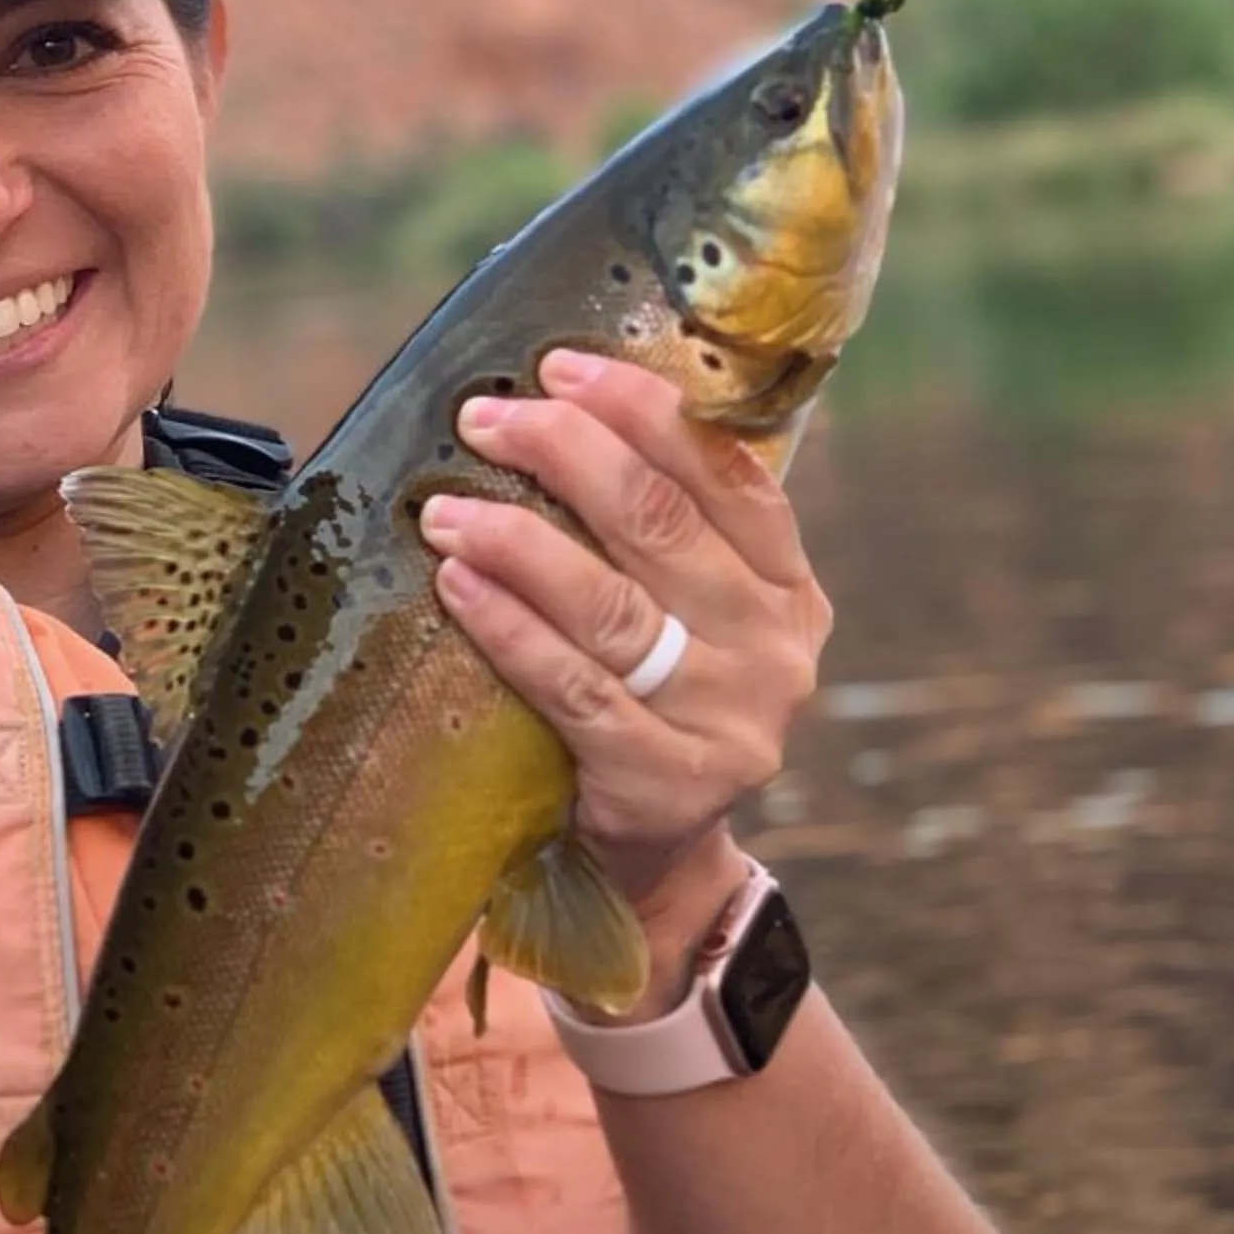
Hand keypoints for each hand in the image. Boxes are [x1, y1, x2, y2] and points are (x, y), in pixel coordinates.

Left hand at [417, 348, 830, 980]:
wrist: (655, 867)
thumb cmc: (648, 707)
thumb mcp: (685, 619)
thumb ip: (654, 534)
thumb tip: (549, 407)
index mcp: (789, 588)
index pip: (728, 473)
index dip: (643, 411)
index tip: (561, 366)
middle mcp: (776, 648)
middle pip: (662, 525)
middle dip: (564, 454)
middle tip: (484, 419)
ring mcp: (731, 721)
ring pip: (615, 606)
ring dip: (519, 541)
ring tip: (444, 508)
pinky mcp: (668, 783)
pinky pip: (575, 688)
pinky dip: (511, 629)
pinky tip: (459, 586)